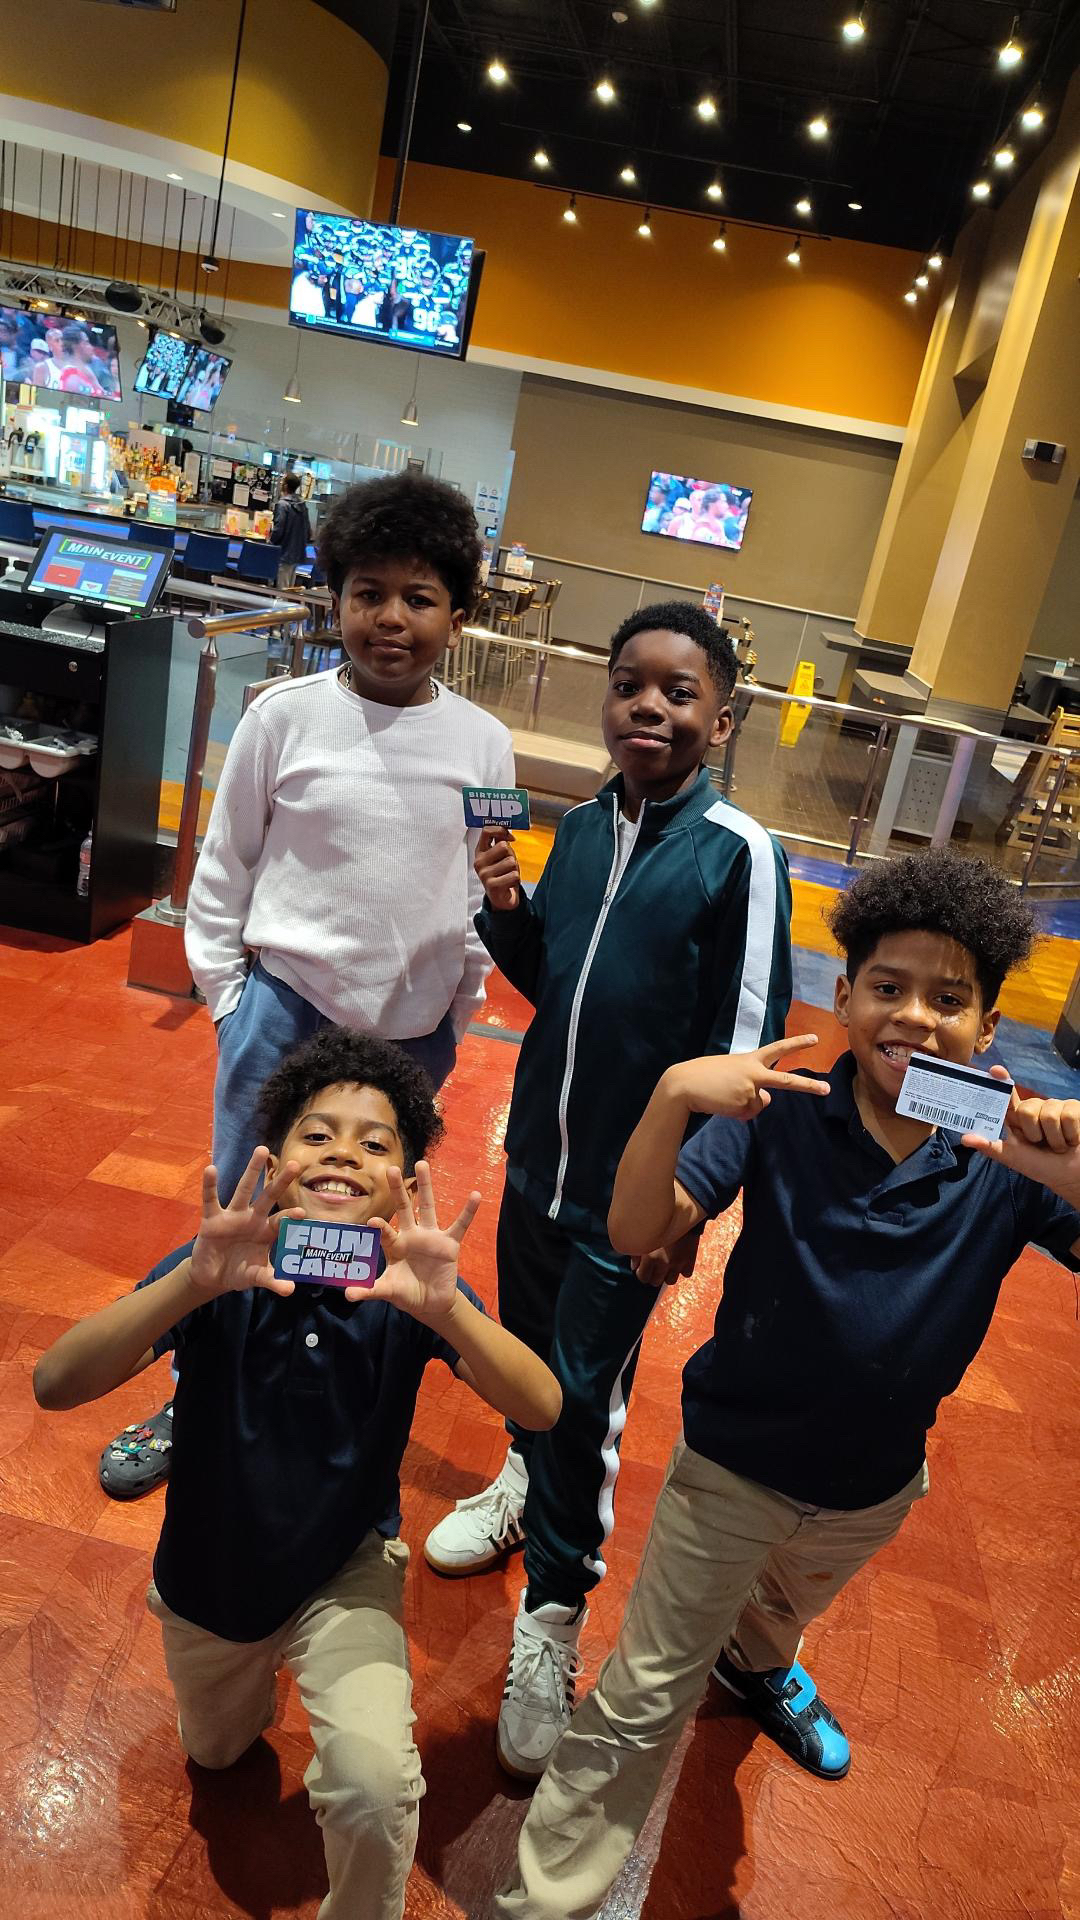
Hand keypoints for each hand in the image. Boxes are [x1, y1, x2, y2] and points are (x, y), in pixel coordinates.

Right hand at [189, 1147, 304, 1298]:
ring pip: (244, 1189)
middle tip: (296, 1164)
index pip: (281, 1221)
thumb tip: (290, 1289)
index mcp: (266, 1232)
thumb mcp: (256, 1277)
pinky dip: (209, 1185)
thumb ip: (272, 1281)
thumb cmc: (239, 1272)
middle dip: (281, 1182)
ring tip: (261, 1150)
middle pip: (269, 1197)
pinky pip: (211, 1200)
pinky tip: (211, 1169)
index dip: (290, 1217)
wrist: (212, 1277)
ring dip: (253, 1171)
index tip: (303, 1213)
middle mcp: (252, 1219)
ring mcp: (233, 1216)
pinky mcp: (212, 1219)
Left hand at [346, 1161, 480, 1320]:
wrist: (431, 1304)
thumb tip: (347, 1295)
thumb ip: (370, 1291)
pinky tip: (475, 1195)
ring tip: (422, 1163)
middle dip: (398, 1189)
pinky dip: (468, 1211)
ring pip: (428, 1207)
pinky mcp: (449, 1243)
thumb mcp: (388, 1291)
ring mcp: (431, 1237)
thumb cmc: (406, 1293)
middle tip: (390, 1169)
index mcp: (395, 1246)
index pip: (386, 1232)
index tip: (373, 1221)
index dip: (380, 1227)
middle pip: (403, 1208)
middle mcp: (411, 1236)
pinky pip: (460, 1224)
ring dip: (425, 1185)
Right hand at [475, 826, 520, 910]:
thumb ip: (501, 841)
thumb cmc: (502, 874)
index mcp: (480, 852)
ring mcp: (484, 874)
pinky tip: (508, 883)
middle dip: (511, 855)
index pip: (486, 831)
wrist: (502, 898)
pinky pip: (514, 875)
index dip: (500, 830)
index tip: (509, 837)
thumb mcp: (501, 856)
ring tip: (508, 875)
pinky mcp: (492, 885)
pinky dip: (516, 879)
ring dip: (515, 868)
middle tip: (508, 865)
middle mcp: (479, 862)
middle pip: (503, 846)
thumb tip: (506, 828)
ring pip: (511, 861)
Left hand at [633, 1224, 704, 1289]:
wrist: (682, 1209)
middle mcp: (665, 1263)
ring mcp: (679, 1262)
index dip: (640, 1273)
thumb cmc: (657, 1220)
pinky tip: (677, 1261)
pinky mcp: (691, 1259)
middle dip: (652, 1275)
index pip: (643, 1277)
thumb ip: (635, 1252)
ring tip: (664, 1265)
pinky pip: (686, 1274)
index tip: (641, 1268)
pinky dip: (681, 1270)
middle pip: (656, 1282)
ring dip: (666, 1275)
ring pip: (670, 1280)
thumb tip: (634, 1266)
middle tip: (652, 1266)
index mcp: (651, 1258)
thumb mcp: (642, 1234)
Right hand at [667, 1035, 830, 1121]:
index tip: (815, 1040)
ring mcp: (750, 1090)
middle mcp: (754, 1073)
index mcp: (750, 1059)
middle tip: (827, 1089)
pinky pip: (747, 1114)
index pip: (778, 1049)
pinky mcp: (743, 1105)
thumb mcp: (731, 1072)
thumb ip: (751, 1082)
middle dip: (809, 1086)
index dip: (797, 1043)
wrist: (684, 1085)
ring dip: (743, 1105)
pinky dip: (736, 1113)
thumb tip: (766, 1100)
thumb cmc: (704, 1075)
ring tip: (723, 1096)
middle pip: (787, 1081)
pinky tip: (722, 1104)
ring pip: (758, 1105)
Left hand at [964, 1071, 1079, 1204]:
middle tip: (1041, 1144)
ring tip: (1058, 1145)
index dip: (1001, 1080)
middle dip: (1034, 1133)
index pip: (1007, 1096)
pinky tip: (1072, 1140)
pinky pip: (1068, 1116)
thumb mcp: (1013, 1158)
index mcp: (1017, 1117)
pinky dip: (1070, 1135)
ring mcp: (1056, 1106)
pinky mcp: (1074, 1108)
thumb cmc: (1042, 1167)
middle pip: (1026, 1109)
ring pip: (1048, 1114)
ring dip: (1054, 1139)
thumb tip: (964, 1139)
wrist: (1071, 1175)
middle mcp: (1035, 1107)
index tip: (995, 1070)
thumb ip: (991, 1147)